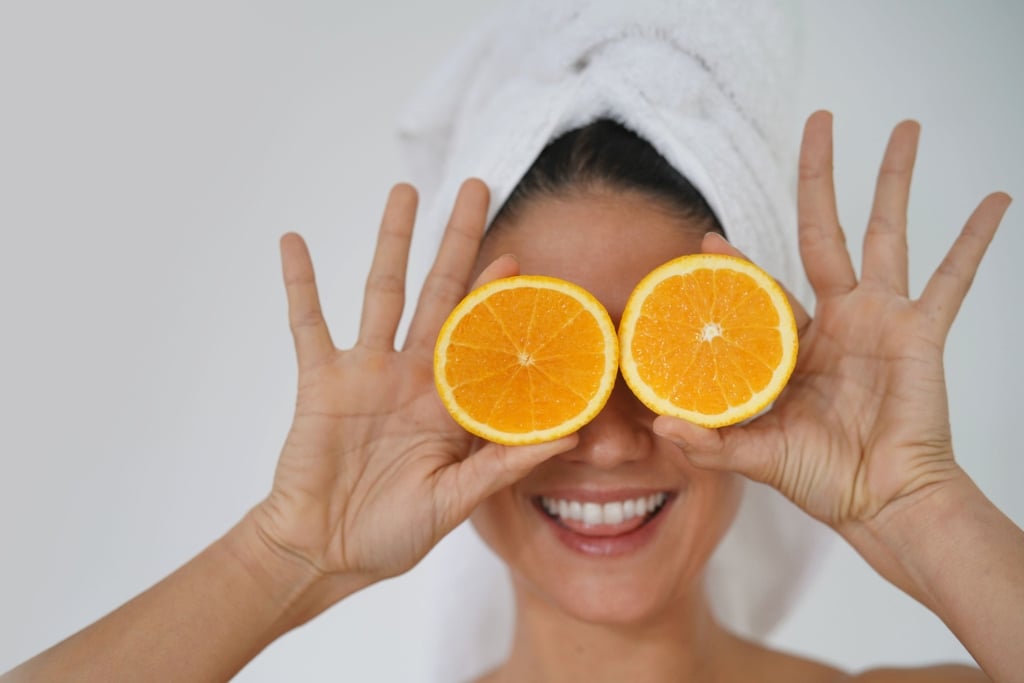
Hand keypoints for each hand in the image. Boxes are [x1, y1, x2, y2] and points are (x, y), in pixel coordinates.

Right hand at [251, 180, 575, 588]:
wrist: (324, 552)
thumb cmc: (391, 533)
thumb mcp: (456, 501)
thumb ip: (505, 465)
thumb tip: (572, 437)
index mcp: (447, 403)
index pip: (479, 335)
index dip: (498, 295)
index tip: (519, 253)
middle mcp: (411, 376)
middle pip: (439, 291)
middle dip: (459, 240)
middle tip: (478, 186)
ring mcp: (364, 373)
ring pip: (381, 291)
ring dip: (393, 240)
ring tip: (406, 190)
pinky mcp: (320, 380)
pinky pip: (307, 322)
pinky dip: (301, 283)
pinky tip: (294, 241)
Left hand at [654, 111, 1011, 530]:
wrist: (883, 503)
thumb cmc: (823, 479)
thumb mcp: (757, 456)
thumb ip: (711, 441)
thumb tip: (657, 427)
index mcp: (791, 344)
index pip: (759, 288)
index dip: (734, 264)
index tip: (707, 239)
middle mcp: (836, 319)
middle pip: (822, 229)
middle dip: (817, 177)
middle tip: (817, 122)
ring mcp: (880, 319)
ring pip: (886, 233)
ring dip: (894, 180)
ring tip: (905, 128)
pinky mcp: (921, 333)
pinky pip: (953, 278)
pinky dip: (975, 240)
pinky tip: (995, 199)